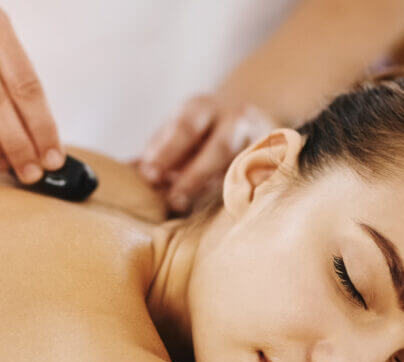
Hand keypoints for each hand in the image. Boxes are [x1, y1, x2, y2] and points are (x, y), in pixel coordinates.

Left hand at [138, 93, 274, 213]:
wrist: (249, 114)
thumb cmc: (201, 131)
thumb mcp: (179, 128)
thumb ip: (156, 151)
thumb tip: (124, 173)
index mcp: (203, 107)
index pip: (186, 127)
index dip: (167, 151)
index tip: (149, 174)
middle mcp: (235, 119)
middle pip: (218, 148)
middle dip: (195, 176)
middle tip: (172, 200)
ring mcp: (260, 138)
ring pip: (244, 166)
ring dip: (220, 190)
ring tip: (203, 211)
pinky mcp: (279, 160)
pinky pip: (263, 180)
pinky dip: (246, 195)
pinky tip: (231, 210)